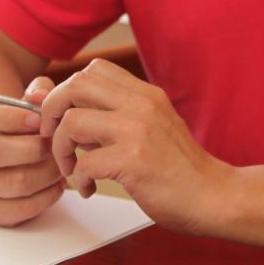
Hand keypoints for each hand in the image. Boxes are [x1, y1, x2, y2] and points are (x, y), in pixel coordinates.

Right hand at [0, 77, 63, 225]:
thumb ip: (38, 93)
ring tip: (62, 164)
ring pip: (15, 182)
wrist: (11, 151)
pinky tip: (57, 184)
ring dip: (48, 172)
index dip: (10, 117)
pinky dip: (47, 197)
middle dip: (36, 148)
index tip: (38, 120)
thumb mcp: (29, 101)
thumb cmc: (24, 123)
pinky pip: (20, 209)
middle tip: (57, 144)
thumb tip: (42, 97)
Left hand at [39, 58, 231, 233]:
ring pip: (72, 121)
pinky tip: (90, 188)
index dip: (66, 90)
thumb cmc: (178, 167)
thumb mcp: (149, 128)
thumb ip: (112, 116)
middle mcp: (142, 104)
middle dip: (52, 111)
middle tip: (54, 136)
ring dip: (60, 148)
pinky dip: (79, 179)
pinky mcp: (133, 160)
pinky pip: (84, 163)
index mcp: (147, 94)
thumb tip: (63, 109)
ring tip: (71, 167)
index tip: (62, 116)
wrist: (211, 195)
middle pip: (77, 85)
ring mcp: (138, 130)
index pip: (94, 69)